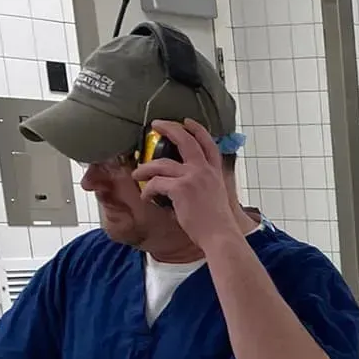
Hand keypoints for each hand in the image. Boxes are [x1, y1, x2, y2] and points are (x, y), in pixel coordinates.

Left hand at [135, 119, 239, 251]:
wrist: (220, 236)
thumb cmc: (217, 224)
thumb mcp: (216, 197)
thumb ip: (205, 185)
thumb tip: (185, 185)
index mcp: (214, 172)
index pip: (208, 144)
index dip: (197, 129)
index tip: (186, 122)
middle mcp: (204, 171)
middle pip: (185, 140)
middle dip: (169, 128)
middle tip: (156, 125)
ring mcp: (192, 178)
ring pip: (161, 163)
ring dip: (145, 168)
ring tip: (137, 174)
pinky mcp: (180, 189)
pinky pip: (156, 183)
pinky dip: (147, 190)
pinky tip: (146, 197)